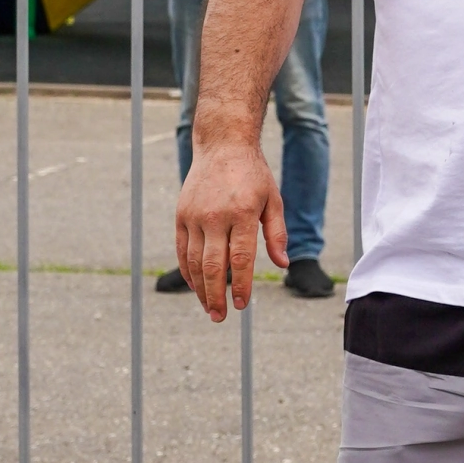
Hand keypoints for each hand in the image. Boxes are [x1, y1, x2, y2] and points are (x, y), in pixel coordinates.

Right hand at [175, 136, 287, 319]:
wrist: (223, 146)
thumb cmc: (253, 175)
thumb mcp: (272, 201)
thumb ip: (276, 234)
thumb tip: (282, 265)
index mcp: (242, 214)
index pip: (240, 259)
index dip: (240, 285)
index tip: (242, 305)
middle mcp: (215, 216)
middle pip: (213, 265)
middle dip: (216, 295)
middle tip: (221, 316)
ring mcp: (195, 216)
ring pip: (194, 261)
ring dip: (200, 288)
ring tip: (209, 308)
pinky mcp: (181, 215)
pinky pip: (182, 250)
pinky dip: (187, 271)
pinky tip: (196, 286)